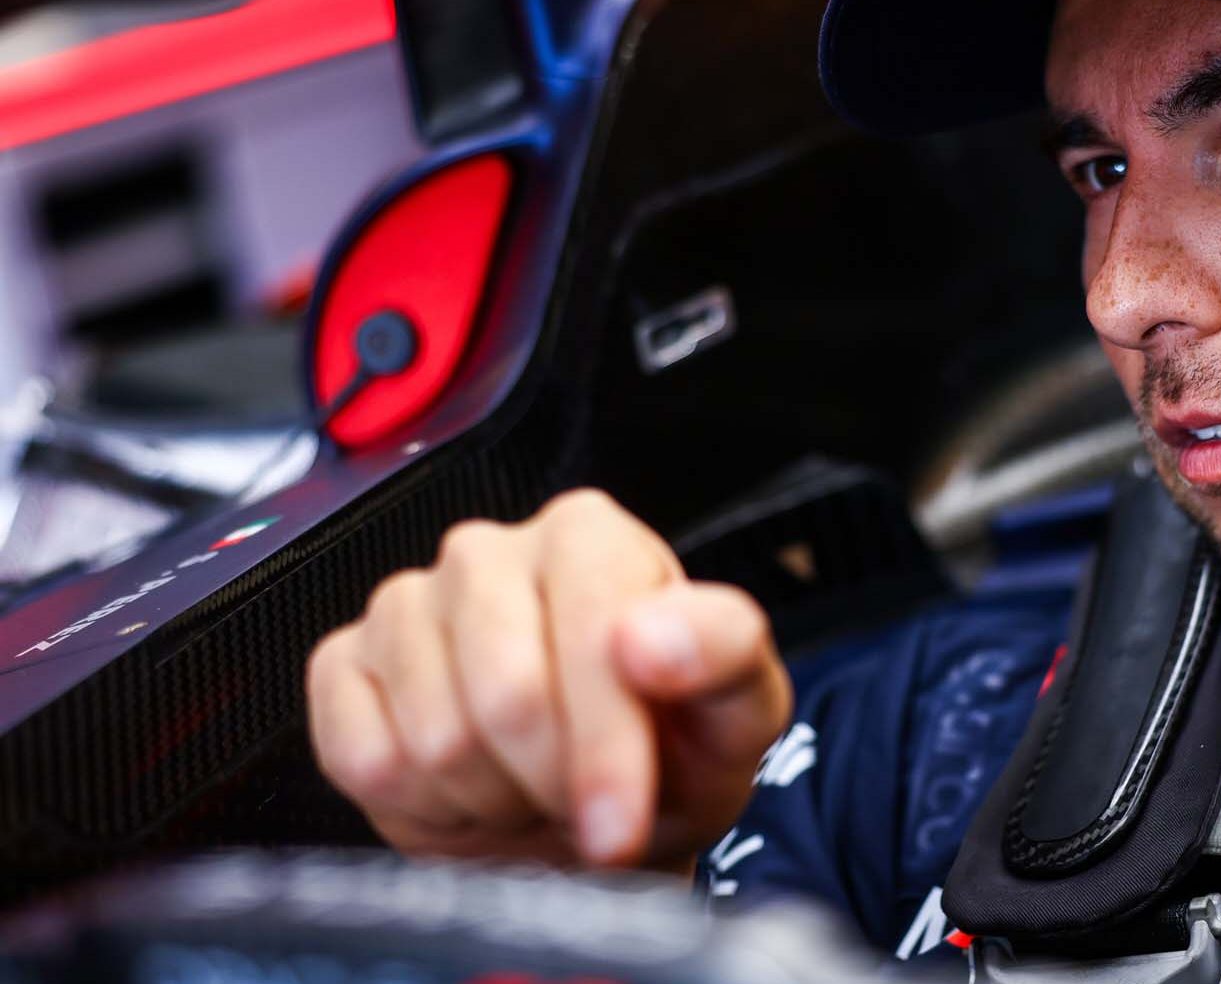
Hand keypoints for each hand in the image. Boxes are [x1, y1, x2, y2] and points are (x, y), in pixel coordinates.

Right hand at [306, 489, 791, 871]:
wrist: (599, 812)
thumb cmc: (672, 748)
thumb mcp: (738, 709)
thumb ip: (725, 654)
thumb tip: (652, 639)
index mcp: (588, 535)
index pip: (590, 638)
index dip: (606, 749)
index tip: (621, 825)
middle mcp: (485, 553)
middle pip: (505, 696)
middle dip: (553, 782)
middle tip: (585, 804)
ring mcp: (403, 605)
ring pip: (435, 741)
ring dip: (497, 799)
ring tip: (535, 788)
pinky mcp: (342, 666)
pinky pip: (367, 760)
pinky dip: (428, 806)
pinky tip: (472, 789)